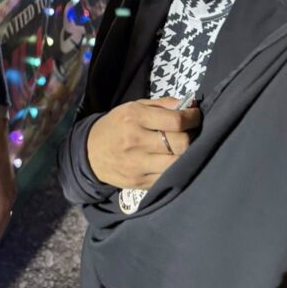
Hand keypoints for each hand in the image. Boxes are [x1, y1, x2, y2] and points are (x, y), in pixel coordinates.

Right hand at [86, 97, 200, 188]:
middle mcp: (136, 142)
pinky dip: (175, 168)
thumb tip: (188, 105)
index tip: (196, 116)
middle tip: (192, 132)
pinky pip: (168, 177)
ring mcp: (138, 165)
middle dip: (192, 136)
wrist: (90, 153)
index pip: (175, 121)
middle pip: (180, 143)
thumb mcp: (133, 106)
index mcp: (135, 118)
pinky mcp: (140, 183)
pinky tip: (173, 160)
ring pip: (177, 163)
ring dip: (186, 154)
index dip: (193, 118)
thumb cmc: (116, 125)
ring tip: (185, 147)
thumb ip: (161, 104)